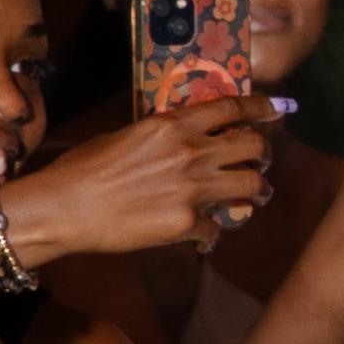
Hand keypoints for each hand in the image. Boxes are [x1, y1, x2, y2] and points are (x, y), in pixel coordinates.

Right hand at [0, 99, 268, 270]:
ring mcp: (193, 189)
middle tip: (259, 163)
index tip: (280, 109)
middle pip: (255, 146)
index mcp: (173, 125)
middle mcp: (191, 152)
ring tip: (251, 197)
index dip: (262, 107)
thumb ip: (163, 136)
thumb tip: (184, 139)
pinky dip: (211, 234)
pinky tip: (201, 236)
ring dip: (256, 192)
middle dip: (264, 154)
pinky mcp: (186, 223)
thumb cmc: (83, 168)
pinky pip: (217, 229)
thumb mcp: (127, 135)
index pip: (232, 108)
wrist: (63, 206)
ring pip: (253, 186)